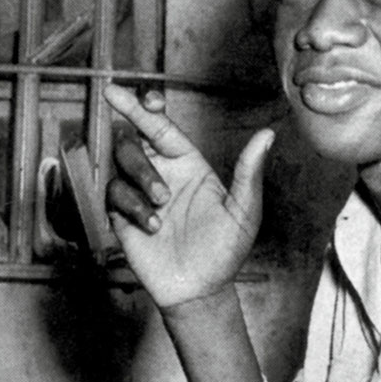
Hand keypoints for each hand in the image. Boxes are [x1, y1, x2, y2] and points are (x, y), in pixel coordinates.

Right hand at [104, 83, 274, 309]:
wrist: (199, 290)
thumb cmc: (224, 252)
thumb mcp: (244, 211)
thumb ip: (248, 172)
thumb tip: (267, 134)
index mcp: (187, 163)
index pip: (158, 125)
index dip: (137, 106)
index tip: (116, 92)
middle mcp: (161, 173)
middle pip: (132, 141)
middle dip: (140, 160)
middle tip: (163, 194)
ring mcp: (139, 194)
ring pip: (120, 165)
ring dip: (139, 184)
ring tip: (160, 212)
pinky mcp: (122, 216)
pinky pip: (113, 195)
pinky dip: (130, 207)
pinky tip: (150, 227)